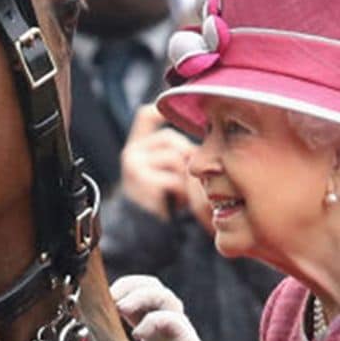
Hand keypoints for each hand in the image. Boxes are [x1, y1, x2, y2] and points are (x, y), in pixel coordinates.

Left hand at [110, 275, 234, 340]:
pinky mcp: (185, 335)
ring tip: (120, 309)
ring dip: (138, 296)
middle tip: (108, 300)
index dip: (116, 290)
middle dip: (126, 285)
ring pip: (161, 294)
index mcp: (150, 321)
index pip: (134, 291)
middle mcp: (163, 317)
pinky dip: (150, 322)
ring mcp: (176, 324)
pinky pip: (169, 318)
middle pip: (149, 283)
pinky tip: (137, 336)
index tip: (98, 303)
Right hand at [119, 105, 194, 220]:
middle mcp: (132, 152)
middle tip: (185, 180)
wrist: (143, 229)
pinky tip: (175, 201)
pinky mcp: (139, 178)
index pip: (146, 116)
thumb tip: (207, 134)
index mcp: (139, 146)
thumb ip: (178, 151)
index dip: (162, 111)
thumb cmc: (163, 198)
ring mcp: (133, 164)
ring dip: (185, 177)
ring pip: (174, 157)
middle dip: (186, 157)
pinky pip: (172, 176)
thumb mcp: (169, 171)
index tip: (177, 115)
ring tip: (180, 193)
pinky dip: (180, 191)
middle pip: (171, 138)